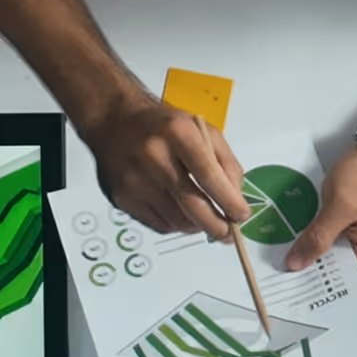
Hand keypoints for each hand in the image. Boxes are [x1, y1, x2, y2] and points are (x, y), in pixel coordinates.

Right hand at [82, 91, 248, 237]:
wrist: (114, 122)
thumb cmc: (163, 127)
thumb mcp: (201, 130)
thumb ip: (225, 162)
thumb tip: (236, 199)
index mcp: (177, 133)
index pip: (208, 174)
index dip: (228, 200)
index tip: (242, 215)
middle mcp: (153, 156)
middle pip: (191, 203)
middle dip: (216, 225)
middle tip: (229, 234)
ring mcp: (135, 179)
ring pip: (176, 219)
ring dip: (197, 225)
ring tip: (205, 218)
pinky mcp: (123, 197)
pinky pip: (159, 224)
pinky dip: (176, 225)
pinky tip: (180, 212)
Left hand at [285, 143, 356, 273]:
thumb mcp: (338, 207)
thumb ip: (317, 238)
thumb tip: (295, 264)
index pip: (336, 278)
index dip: (309, 275)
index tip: (282, 276)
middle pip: (334, 269)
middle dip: (309, 262)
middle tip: (278, 263)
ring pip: (331, 255)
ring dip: (312, 249)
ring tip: (285, 251)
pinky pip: (335, 243)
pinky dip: (319, 239)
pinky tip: (302, 238)